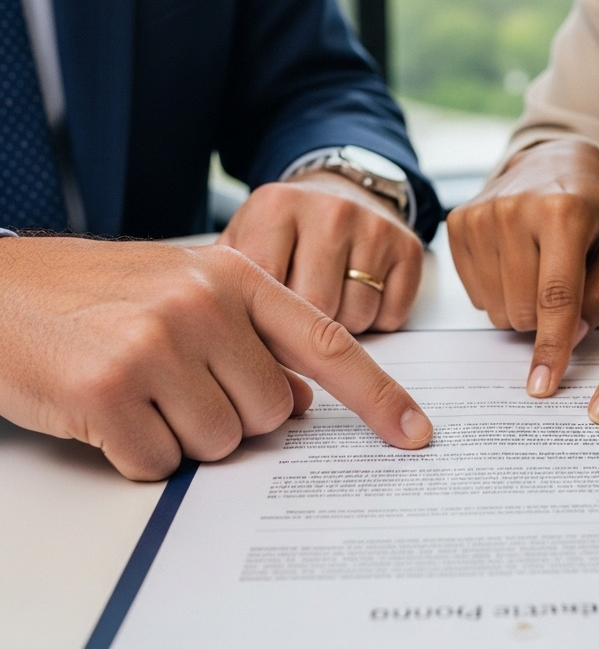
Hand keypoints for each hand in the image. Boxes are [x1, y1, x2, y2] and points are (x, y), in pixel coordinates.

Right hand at [0, 238, 432, 478]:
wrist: (0, 290)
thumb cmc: (100, 293)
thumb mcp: (188, 288)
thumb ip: (253, 334)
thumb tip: (303, 398)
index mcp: (235, 276)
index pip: (327, 342)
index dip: (377, 395)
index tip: (415, 434)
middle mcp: (204, 305)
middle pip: (272, 412)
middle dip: (236, 414)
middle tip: (181, 382)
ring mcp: (156, 346)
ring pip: (220, 443)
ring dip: (185, 434)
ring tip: (142, 390)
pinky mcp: (107, 392)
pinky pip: (159, 464)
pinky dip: (139, 453)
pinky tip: (110, 411)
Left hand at [218, 169, 422, 332]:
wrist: (339, 190)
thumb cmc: (283, 231)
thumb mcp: (243, 241)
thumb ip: (223, 285)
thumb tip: (211, 348)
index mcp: (277, 207)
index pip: (268, 291)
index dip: (260, 325)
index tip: (256, 330)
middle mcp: (330, 210)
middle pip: (316, 309)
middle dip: (303, 329)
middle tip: (295, 318)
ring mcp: (374, 227)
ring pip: (356, 317)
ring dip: (342, 326)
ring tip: (328, 300)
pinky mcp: (408, 246)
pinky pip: (392, 315)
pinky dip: (377, 319)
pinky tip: (359, 294)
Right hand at [448, 139, 598, 396]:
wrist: (553, 157)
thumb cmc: (594, 206)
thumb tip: (573, 335)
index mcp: (563, 212)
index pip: (556, 296)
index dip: (552, 347)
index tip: (543, 386)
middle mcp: (514, 209)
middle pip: (523, 309)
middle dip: (546, 319)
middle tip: (562, 286)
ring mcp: (480, 215)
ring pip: (495, 307)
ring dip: (521, 306)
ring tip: (539, 268)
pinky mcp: (457, 222)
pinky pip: (474, 294)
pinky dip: (498, 291)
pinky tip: (515, 261)